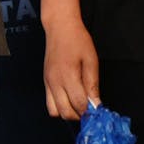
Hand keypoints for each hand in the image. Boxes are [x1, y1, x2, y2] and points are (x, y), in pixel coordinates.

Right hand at [39, 0, 100, 120]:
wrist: (59, 27)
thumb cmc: (78, 40)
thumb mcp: (91, 60)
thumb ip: (92, 84)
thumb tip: (96, 104)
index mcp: (68, 76)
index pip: (79, 104)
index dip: (91, 111)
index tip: (99, 110)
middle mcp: (54, 82)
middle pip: (66, 112)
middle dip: (80, 115)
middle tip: (90, 109)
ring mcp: (47, 82)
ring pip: (55, 111)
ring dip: (68, 112)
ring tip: (79, 105)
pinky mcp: (45, 81)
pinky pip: (49, 103)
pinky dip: (59, 106)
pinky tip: (70, 98)